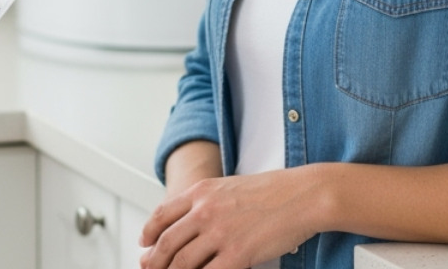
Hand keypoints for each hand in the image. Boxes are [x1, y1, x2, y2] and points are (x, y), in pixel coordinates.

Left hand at [139, 168, 320, 268]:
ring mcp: (220, 233)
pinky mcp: (238, 254)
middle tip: (150, 268)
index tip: (144, 243)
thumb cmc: (274, 191)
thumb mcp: (229, 186)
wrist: (302, 195)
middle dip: (155, 261)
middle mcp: (205, 211)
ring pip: (182, 262)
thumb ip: (207, 202)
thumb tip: (191, 220)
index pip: (162, 214)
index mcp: (201, 192)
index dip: (149, 233)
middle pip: (167, 242)